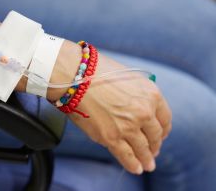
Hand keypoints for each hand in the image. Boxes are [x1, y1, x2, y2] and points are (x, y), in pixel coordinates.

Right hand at [68, 53, 171, 174]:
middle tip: (153, 151)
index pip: (165, 118)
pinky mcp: (111, 138)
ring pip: (143, 149)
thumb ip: (137, 94)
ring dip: (146, 159)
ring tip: (147, 165)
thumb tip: (138, 106)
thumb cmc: (98, 72)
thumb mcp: (128, 77)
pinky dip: (132, 164)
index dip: (163, 130)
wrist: (75, 76)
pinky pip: (126, 156)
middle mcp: (144, 112)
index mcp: (151, 94)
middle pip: (155, 135)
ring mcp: (128, 127)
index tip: (161, 135)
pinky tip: (136, 168)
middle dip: (155, 145)